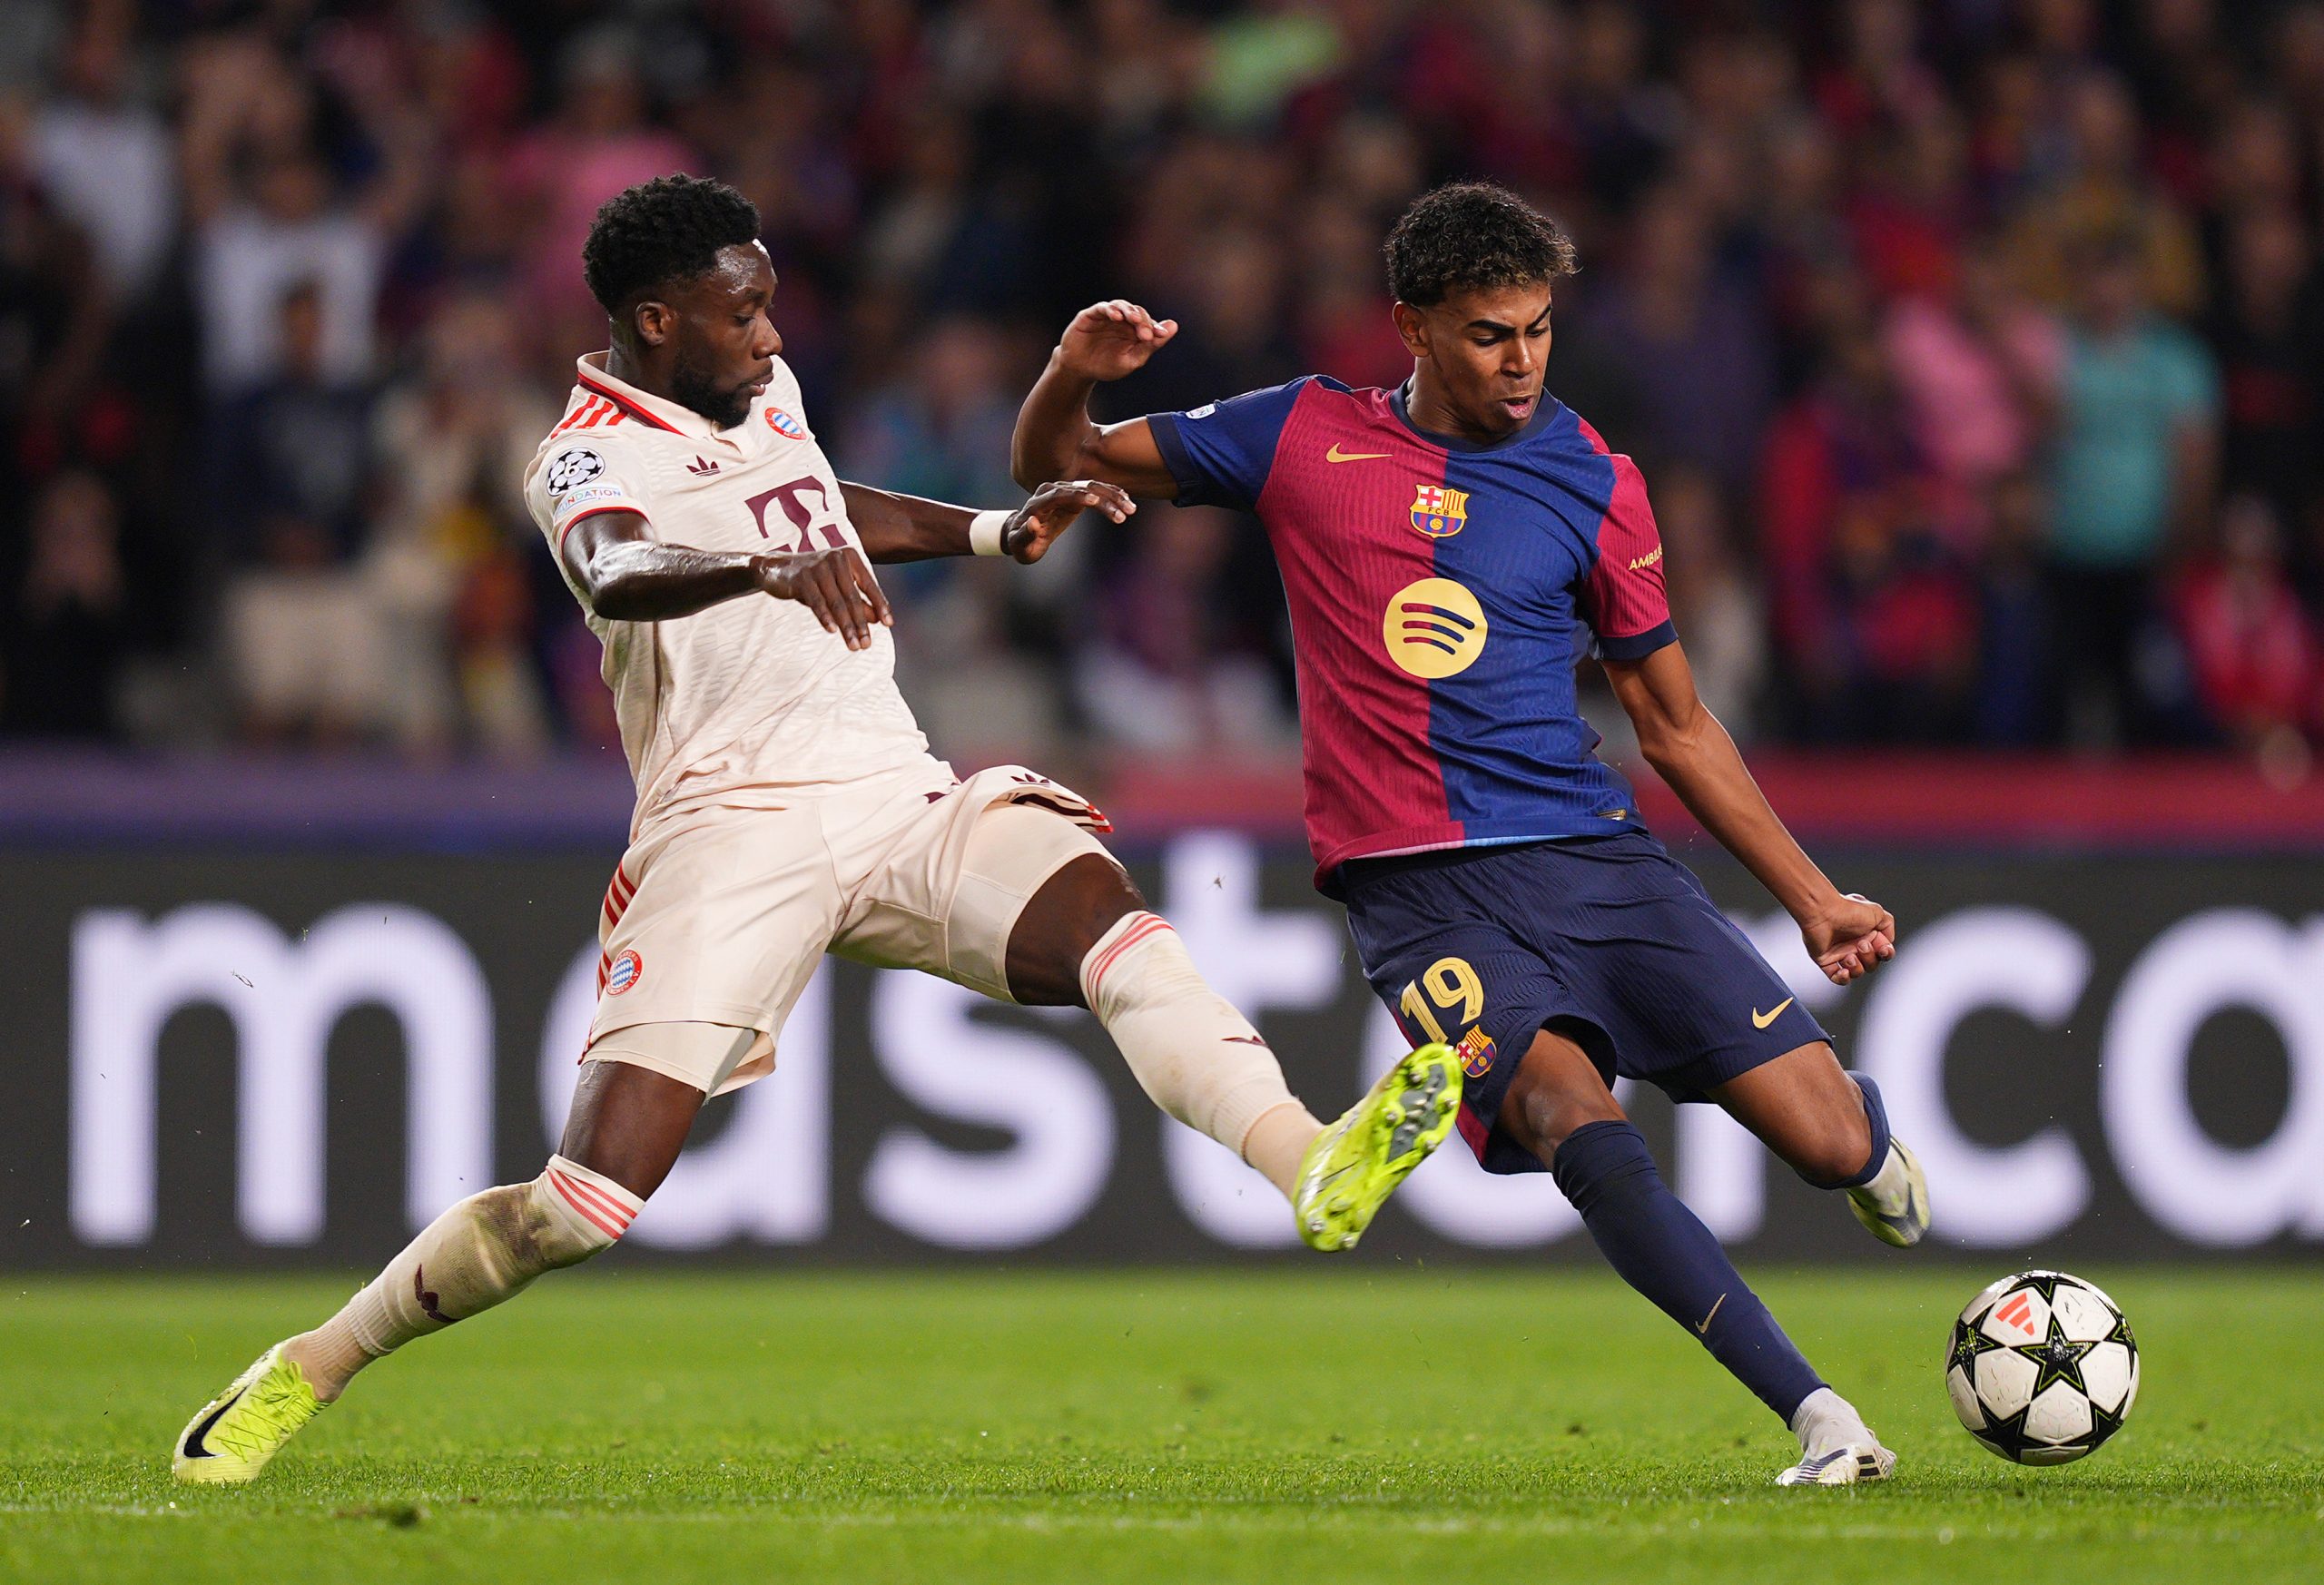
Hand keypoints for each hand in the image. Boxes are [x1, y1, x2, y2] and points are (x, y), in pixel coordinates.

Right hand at [753, 547, 891, 649]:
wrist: (776, 568)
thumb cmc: (814, 579)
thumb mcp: (837, 589)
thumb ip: (857, 601)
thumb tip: (878, 620)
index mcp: (850, 557)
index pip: (869, 585)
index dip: (880, 605)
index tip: (889, 624)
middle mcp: (836, 558)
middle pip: (853, 597)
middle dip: (861, 623)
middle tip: (866, 644)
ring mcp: (818, 567)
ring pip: (836, 602)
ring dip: (846, 626)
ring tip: (853, 645)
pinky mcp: (802, 578)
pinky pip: (816, 601)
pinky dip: (825, 617)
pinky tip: (833, 631)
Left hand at [1005, 480, 1134, 562]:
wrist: (1022, 534)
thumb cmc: (1020, 543)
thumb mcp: (1018, 545)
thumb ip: (1024, 535)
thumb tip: (1033, 523)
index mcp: (1038, 502)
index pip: (1059, 495)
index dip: (1077, 496)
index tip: (1095, 501)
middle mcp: (1052, 490)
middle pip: (1080, 489)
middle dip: (1103, 499)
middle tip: (1123, 512)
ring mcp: (1064, 490)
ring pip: (1091, 488)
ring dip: (1112, 497)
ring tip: (1131, 509)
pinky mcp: (1075, 495)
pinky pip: (1095, 492)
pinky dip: (1111, 495)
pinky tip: (1127, 500)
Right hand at [1056, 300, 1178, 381]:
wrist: (1080, 370)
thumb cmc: (1106, 366)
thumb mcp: (1131, 360)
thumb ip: (1151, 345)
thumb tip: (1174, 325)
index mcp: (1135, 331)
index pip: (1149, 324)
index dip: (1156, 328)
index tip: (1161, 335)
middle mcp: (1123, 321)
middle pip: (1138, 313)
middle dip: (1144, 322)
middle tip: (1146, 334)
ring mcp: (1107, 316)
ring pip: (1122, 305)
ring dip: (1129, 311)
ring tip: (1134, 320)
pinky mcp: (1091, 314)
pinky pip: (1103, 307)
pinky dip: (1110, 309)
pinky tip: (1116, 316)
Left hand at [1799, 893, 1896, 985]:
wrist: (1822, 912)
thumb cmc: (1848, 910)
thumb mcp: (1877, 912)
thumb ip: (1888, 925)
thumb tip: (1888, 940)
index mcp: (1867, 934)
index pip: (1883, 952)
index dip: (1886, 954)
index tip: (1882, 949)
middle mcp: (1854, 944)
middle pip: (1872, 964)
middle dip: (1869, 957)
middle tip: (1860, 944)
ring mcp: (1840, 954)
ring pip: (1857, 972)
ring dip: (1856, 967)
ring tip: (1848, 956)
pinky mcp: (1826, 961)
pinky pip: (1837, 978)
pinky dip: (1843, 978)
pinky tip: (1843, 971)